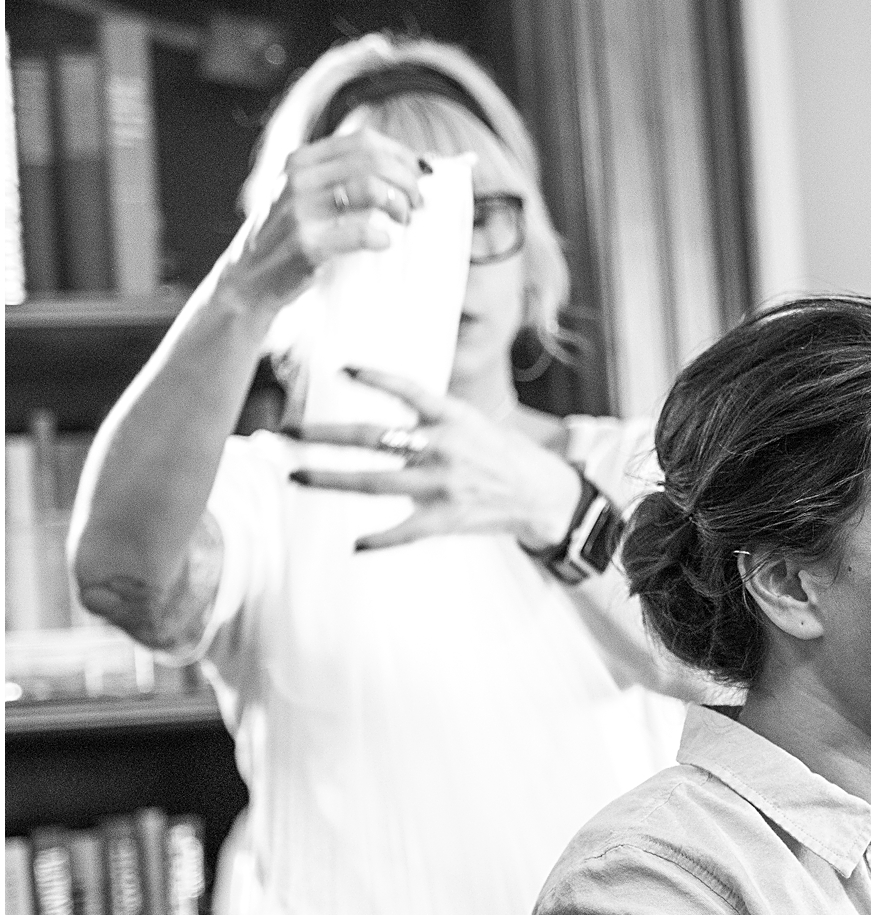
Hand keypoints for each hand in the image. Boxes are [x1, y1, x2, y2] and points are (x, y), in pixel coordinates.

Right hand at [220, 128, 429, 314]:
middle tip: (418, 204)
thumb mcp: (306, 194)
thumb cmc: (291, 236)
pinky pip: (361, 232)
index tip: (420, 176)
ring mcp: (300, 210)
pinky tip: (384, 242)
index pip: (364, 141)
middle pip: (372, 161)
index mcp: (301, 160)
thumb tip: (410, 167)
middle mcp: (298, 179)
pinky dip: (383, 236)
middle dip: (406, 181)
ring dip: (399, 204)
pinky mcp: (306, 244)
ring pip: (370, 188)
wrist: (251, 279)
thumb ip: (343, 177)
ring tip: (404, 220)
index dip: (401, 155)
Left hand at [286, 366, 586, 553]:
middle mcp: (443, 448)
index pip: (408, 390)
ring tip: (295, 478)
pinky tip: (353, 545)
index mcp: (452, 418)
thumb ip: (430, 419)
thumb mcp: (472, 422)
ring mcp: (442, 485)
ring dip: (329, 481)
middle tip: (283, 432)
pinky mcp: (446, 518)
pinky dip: (378, 540)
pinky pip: (404, 531)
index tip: (340, 369)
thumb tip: (383, 417)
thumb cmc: (501, 454)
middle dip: (323, 435)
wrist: (542, 495)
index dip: (375, 377)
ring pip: (374, 483)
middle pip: (372, 438)